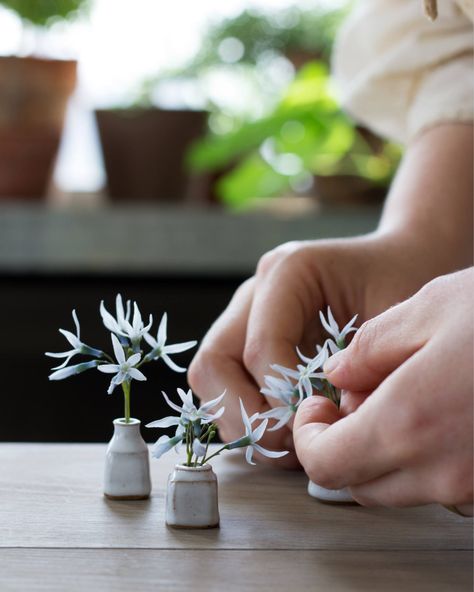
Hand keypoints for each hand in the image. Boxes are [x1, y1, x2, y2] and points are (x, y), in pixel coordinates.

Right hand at [188, 232, 450, 467]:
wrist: (401, 263)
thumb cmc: (403, 281)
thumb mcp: (397, 317)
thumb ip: (361, 367)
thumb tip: (325, 425)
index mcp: (289, 271)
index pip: (260, 347)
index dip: (282, 398)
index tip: (316, 422)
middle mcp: (256, 292)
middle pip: (213, 362)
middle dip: (247, 414)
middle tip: (291, 442)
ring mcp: (246, 317)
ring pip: (211, 379)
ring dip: (245, 420)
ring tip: (293, 441)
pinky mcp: (248, 340)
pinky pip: (227, 386)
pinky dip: (250, 416)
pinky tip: (289, 429)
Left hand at [293, 268, 473, 512]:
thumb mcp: (429, 308)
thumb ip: (368, 349)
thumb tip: (338, 377)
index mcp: (410, 423)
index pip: (327, 464)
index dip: (309, 436)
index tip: (316, 406)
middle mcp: (443, 470)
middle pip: (359, 483)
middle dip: (342, 444)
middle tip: (353, 398)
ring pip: (401, 488)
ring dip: (383, 452)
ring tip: (401, 395)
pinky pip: (445, 484)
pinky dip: (425, 457)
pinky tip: (442, 411)